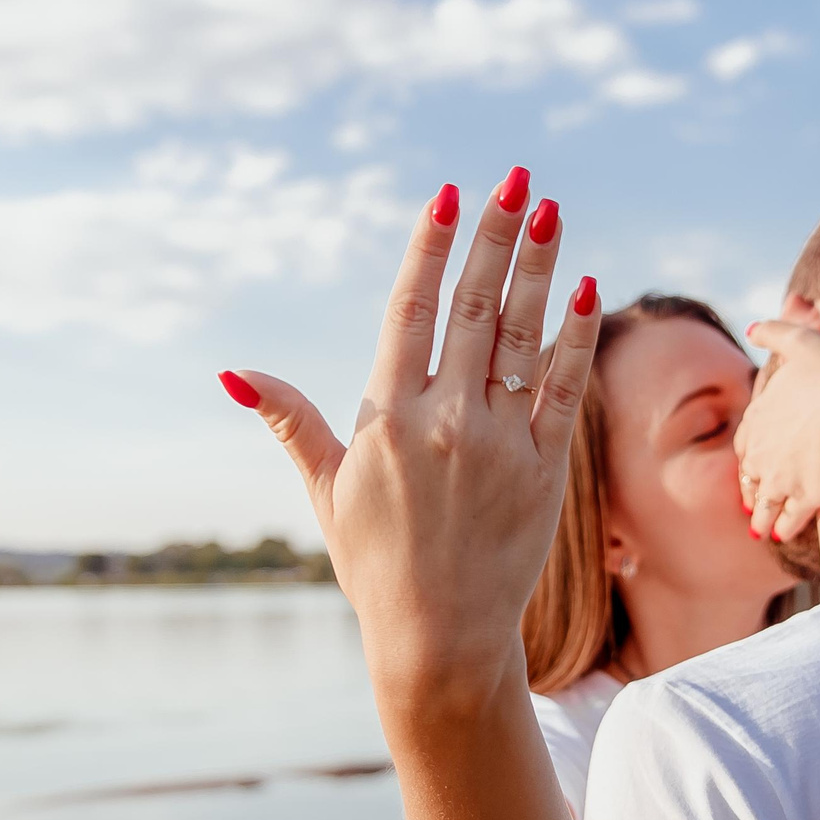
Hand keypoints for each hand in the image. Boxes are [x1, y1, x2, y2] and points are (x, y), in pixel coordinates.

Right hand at [223, 169, 600, 704]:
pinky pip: (565, 390)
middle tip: (517, 181)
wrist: (440, 638)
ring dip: (541, 269)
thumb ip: (290, 421)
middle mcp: (444, 422)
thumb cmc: (374, 563)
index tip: (449, 195)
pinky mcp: (545, 471)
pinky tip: (587, 290)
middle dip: (497, 238)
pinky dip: (577, 339)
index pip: (412, 311)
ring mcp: (499, 444)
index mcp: (386, 418)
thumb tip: (232, 374)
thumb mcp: (324, 489)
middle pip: (475, 308)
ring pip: (524, 338)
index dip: (431, 249)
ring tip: (553, 212)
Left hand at [734, 319, 819, 541]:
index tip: (750, 459)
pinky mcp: (805, 498)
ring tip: (760, 529)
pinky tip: (781, 536)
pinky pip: (789, 519)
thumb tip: (751, 327)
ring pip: (765, 502)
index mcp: (760, 416)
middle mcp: (763, 450)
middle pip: (751, 474)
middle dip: (750, 486)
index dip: (749, 450)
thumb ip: (778, 332)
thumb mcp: (806, 344)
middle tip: (749, 499)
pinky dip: (783, 527)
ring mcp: (782, 477)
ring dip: (761, 515)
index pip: (746, 439)